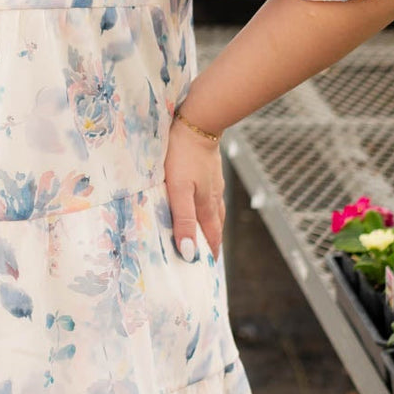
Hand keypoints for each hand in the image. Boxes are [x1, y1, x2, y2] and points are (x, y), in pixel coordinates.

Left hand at [164, 115, 224, 260]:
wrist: (197, 123)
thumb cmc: (183, 156)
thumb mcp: (179, 191)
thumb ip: (183, 220)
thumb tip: (190, 252)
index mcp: (206, 206)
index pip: (211, 238)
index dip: (209, 254)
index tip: (207, 271)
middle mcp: (213, 197)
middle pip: (215, 226)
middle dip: (211, 243)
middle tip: (206, 258)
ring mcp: (213, 182)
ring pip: (214, 210)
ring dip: (211, 225)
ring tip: (205, 235)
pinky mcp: (209, 170)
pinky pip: (210, 195)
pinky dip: (207, 207)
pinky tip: (201, 202)